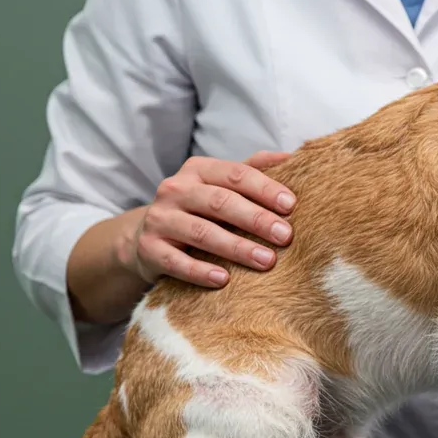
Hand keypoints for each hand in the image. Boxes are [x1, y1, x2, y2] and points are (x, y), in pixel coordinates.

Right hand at [118, 151, 295, 287]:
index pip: (235, 174)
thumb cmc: (199, 210)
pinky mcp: (148, 249)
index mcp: (198, 170)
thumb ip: (252, 170)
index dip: (264, 189)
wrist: (146, 235)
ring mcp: (160, 219)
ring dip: (236, 248)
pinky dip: (200, 271)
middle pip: (220, 202)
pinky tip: (224, 280)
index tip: (291, 206)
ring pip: (201, 232)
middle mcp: (175, 189)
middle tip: (286, 236)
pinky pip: (176, 262)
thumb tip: (291, 158)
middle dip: (256, 219)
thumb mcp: (221, 186)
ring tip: (267, 261)